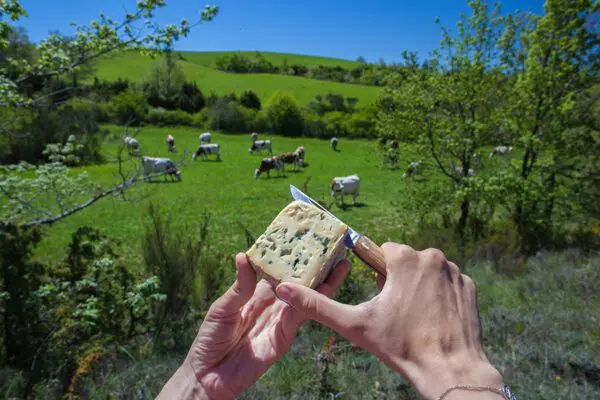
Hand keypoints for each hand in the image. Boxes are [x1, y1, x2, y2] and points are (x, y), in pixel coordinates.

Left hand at [158, 253, 349, 399]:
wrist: (208, 375)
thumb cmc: (210, 338)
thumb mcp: (223, 307)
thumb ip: (240, 286)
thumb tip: (244, 256)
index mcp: (256, 295)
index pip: (278, 272)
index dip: (291, 257)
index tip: (305, 239)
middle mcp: (272, 306)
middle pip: (298, 284)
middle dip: (315, 269)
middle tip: (333, 249)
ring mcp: (280, 322)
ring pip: (305, 300)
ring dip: (322, 285)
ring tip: (339, 266)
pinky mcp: (283, 339)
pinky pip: (297, 319)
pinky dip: (308, 305)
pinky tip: (321, 289)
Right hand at [276, 243, 502, 399]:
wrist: (449, 369)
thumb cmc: (400, 345)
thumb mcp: (354, 324)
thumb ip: (317, 305)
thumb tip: (284, 289)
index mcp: (404, 258)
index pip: (382, 252)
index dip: (379, 276)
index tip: (382, 297)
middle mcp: (432, 256)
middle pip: (405, 261)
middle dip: (398, 281)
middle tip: (397, 312)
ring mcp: (454, 271)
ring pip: (426, 271)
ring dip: (419, 287)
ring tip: (416, 317)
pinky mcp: (469, 285)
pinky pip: (447, 282)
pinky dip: (439, 296)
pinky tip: (435, 318)